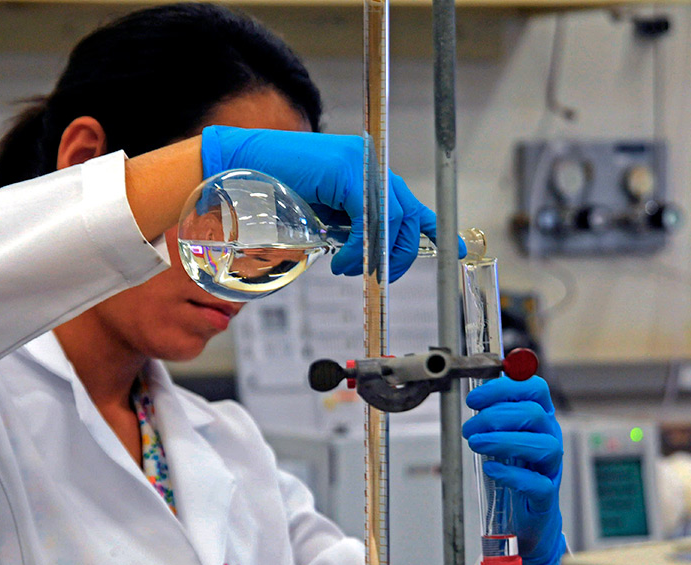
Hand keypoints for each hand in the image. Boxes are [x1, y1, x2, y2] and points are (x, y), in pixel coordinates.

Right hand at [200, 126, 464, 281]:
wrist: (235, 173)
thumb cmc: (271, 195)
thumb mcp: (324, 218)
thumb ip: (352, 228)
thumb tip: (374, 253)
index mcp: (366, 171)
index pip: (409, 201)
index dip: (432, 227)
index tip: (455, 249)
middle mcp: (369, 162)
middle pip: (406, 214)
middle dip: (397, 254)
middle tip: (375, 276)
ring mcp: (359, 162)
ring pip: (391, 217)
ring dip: (373, 255)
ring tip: (348, 269)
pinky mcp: (345, 169)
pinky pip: (369, 216)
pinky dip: (359, 247)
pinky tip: (341, 261)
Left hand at [462, 375, 565, 564]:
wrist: (526, 515)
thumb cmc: (514, 470)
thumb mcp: (503, 437)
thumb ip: (493, 415)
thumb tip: (472, 395)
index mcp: (540, 419)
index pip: (534, 389)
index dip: (504, 388)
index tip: (473, 399)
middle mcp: (550, 438)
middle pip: (534, 414)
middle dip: (495, 416)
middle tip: (469, 429)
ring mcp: (551, 467)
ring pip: (542, 445)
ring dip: (503, 441)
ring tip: (475, 444)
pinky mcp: (546, 495)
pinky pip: (538, 483)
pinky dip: (512, 474)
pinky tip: (491, 470)